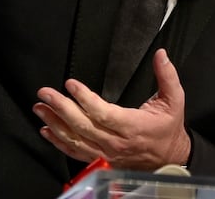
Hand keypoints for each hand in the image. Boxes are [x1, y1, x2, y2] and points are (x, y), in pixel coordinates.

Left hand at [34, 49, 191, 169]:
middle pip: (83, 126)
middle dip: (61, 108)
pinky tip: (47, 130)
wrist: (170, 157)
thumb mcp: (174, 99)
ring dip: (55, 123)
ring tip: (40, 107)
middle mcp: (117, 142)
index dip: (85, 99)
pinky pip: (75, 152)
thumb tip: (160, 54)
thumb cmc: (169, 128)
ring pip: (75, 140)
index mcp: (133, 126)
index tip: (71, 85)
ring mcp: (107, 153)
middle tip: (46, 93)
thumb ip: (167, 75)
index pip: (104, 113)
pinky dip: (58, 142)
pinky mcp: (101, 159)